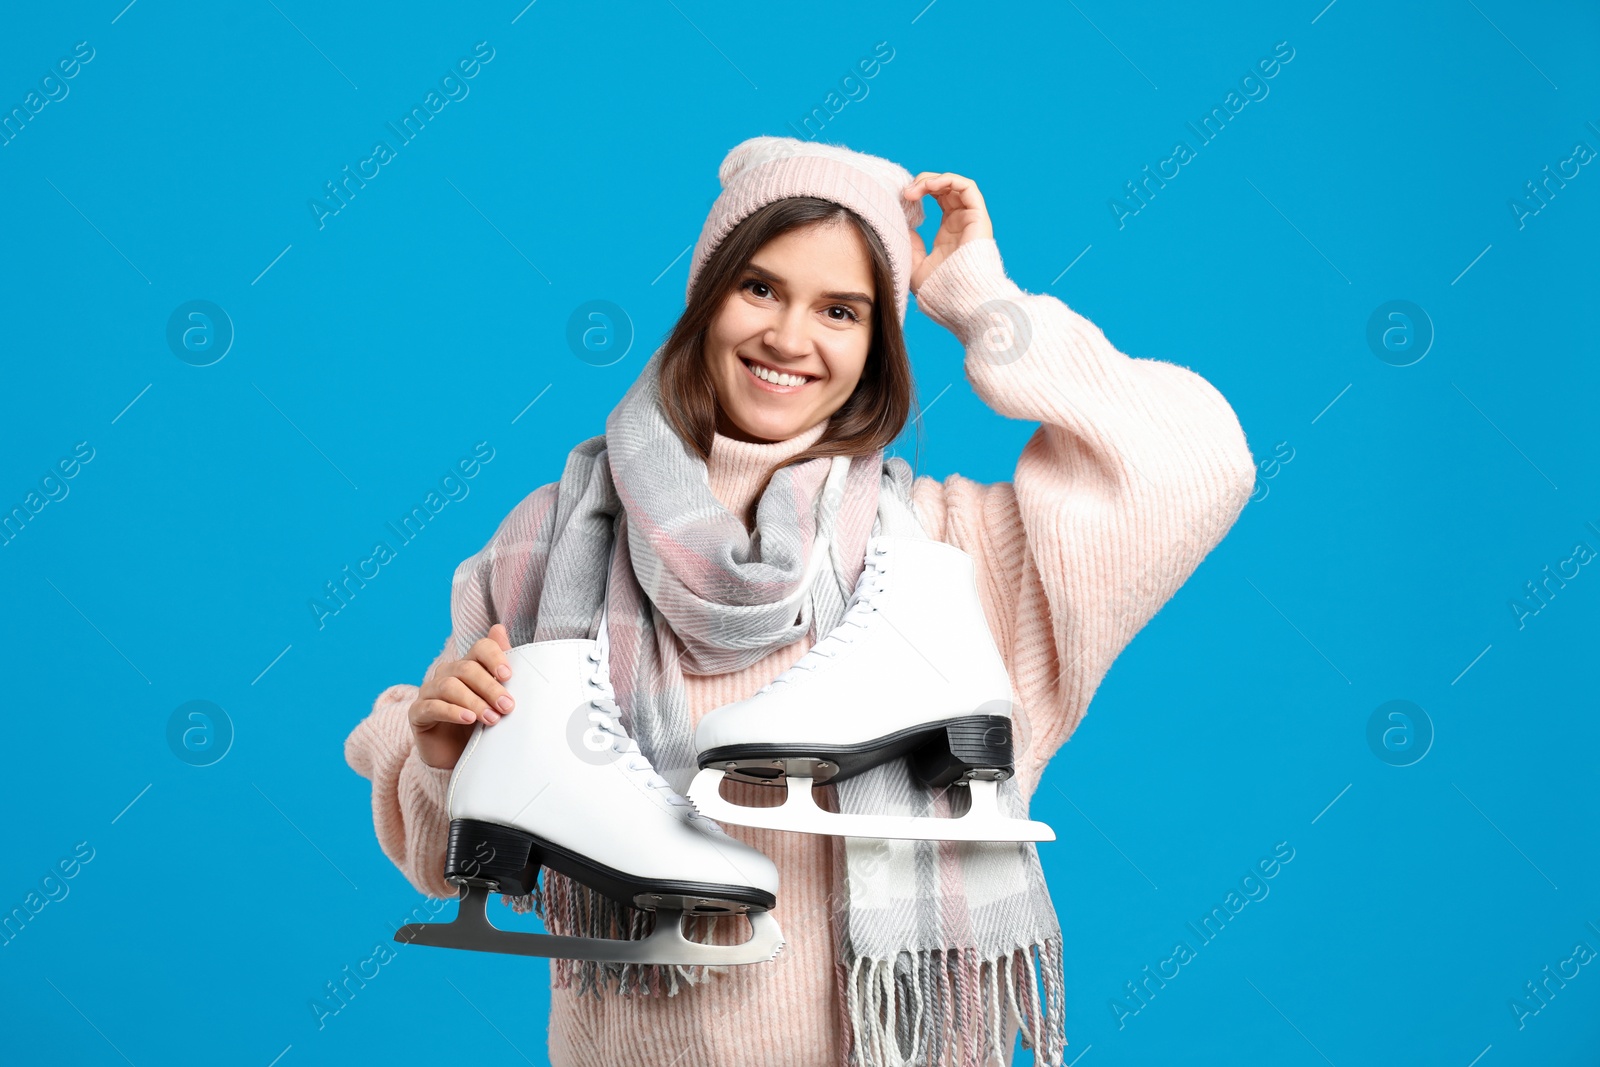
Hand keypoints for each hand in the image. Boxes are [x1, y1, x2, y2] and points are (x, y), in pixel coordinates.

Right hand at [410, 623, 513, 769]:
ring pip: (450, 686)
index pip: (480, 648)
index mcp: (468, 666)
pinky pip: (432, 706)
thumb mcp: (494, 700)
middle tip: (507, 706)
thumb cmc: (478, 726)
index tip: (509, 676)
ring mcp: (429, 692)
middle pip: (467, 668)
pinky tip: (468, 719)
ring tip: (492, 718)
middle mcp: (446, 674)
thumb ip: (499, 669)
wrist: (456, 757)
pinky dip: (452, 711)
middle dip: (490, 687)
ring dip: (474, 701)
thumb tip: (500, 629)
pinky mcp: (417, 713)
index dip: (494, 657)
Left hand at [903, 172, 993, 293]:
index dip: (920, 191)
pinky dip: (948, 180)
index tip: (902, 198)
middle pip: (945, 187)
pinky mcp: (978, 217)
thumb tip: (900, 226)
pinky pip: (967, 187)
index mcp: (949, 230)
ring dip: (932, 180)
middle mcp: (962, 221)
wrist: (961, 301)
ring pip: (955, 184)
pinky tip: (929, 187)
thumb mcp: (915, 267)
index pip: (938, 197)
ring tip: (913, 190)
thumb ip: (909, 246)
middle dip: (923, 183)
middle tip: (905, 193)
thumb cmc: (940, 291)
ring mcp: (971, 218)